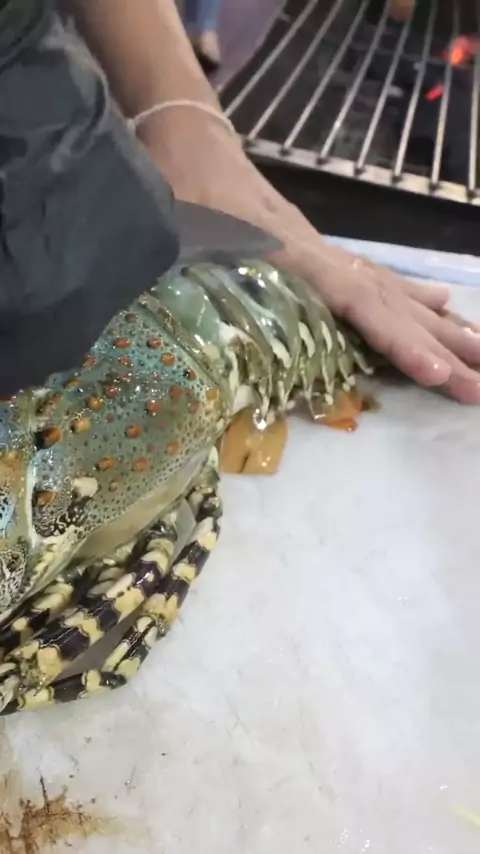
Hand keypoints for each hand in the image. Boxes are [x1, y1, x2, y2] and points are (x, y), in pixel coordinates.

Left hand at [140, 113, 479, 402]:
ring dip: (440, 326)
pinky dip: (413, 297)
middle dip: (442, 345)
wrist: (189, 142)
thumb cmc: (179, 192)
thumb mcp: (177, 237)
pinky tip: (440, 303)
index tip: (438, 373)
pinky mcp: (321, 250)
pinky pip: (378, 279)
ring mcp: (326, 252)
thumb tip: (180, 335)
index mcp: (291, 258)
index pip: (359, 304)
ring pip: (395, 292)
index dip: (399, 340)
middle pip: (394, 304)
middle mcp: (322, 256)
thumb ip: (190, 277)